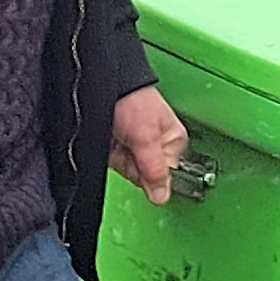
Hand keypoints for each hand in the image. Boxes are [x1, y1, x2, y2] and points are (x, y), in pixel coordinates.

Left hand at [108, 85, 187, 203]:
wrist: (106, 84)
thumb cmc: (131, 99)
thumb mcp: (146, 136)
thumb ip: (154, 169)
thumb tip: (163, 196)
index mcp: (173, 142)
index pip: (166, 176)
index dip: (151, 175)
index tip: (141, 165)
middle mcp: (156, 147)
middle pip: (146, 177)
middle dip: (133, 167)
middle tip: (128, 146)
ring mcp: (136, 149)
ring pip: (130, 173)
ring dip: (120, 162)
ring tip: (119, 139)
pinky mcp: (118, 150)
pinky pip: (116, 166)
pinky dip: (111, 159)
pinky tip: (111, 144)